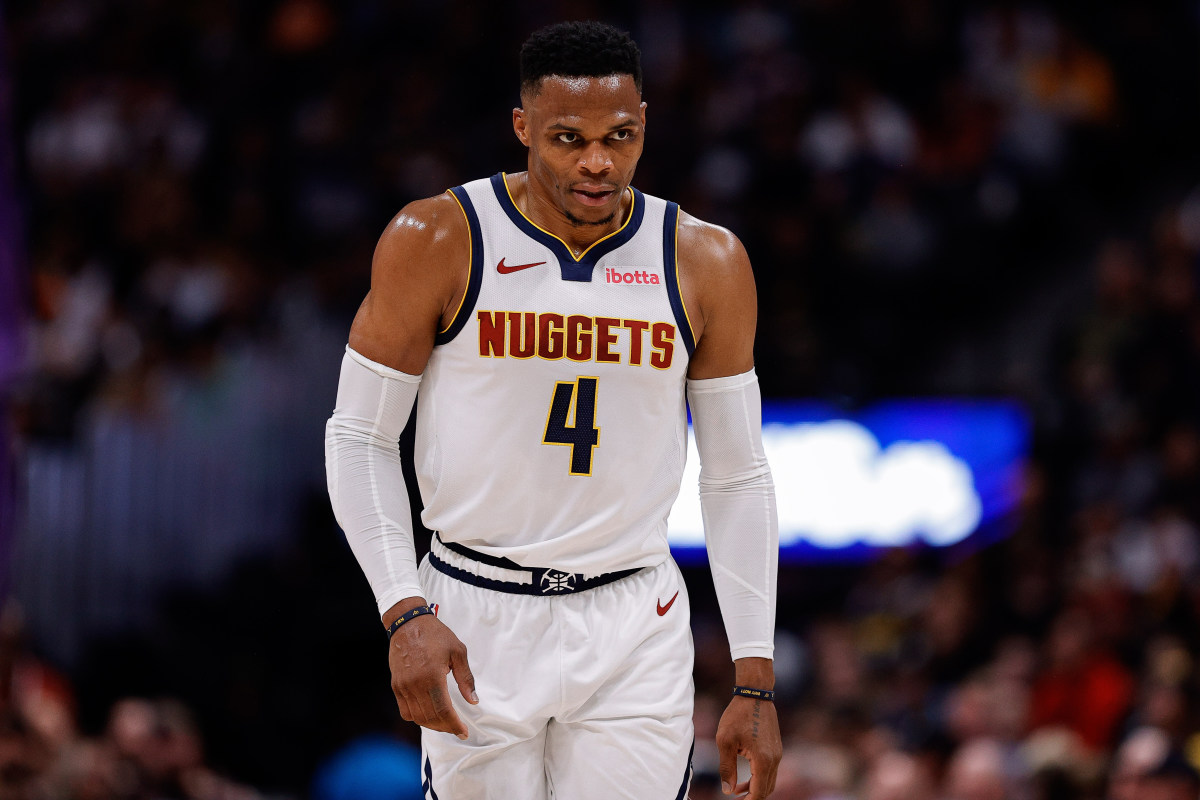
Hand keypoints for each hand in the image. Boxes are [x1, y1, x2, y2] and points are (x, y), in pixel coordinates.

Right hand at [386, 605, 477, 738]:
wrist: (408, 623)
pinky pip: (405, 711)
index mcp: (432, 676)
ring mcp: (403, 687)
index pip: (444, 711)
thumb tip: (473, 700)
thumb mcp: (458, 652)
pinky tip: (428, 715)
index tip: (463, 732)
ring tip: (445, 723)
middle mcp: (415, 685)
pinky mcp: (396, 686)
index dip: (454, 725)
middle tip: (457, 729)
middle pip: (431, 718)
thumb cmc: (435, 635)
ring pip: (417, 717)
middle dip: (446, 727)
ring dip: (432, 725)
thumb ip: (466, 678)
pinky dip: (417, 718)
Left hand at [715, 695, 780, 798]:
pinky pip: (770, 769)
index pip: (759, 792)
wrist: (755, 693)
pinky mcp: (776, 748)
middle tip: (736, 798)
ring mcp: (777, 753)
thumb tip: (728, 791)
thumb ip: (726, 767)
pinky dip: (759, 777)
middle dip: (752, 797)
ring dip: (755, 788)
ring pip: (770, 780)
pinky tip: (745, 774)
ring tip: (737, 789)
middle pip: (767, 789)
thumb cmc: (738, 715)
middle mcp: (774, 759)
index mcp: (763, 760)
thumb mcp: (725, 741)